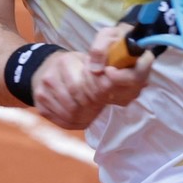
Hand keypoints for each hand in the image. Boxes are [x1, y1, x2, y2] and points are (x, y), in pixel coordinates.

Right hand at [32, 27, 154, 129]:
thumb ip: (110, 69)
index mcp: (66, 62)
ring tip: (90, 111)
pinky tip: (80, 116)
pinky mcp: (40, 105)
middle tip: (98, 106)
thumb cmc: (74, 66)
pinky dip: (74, 122)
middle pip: (78, 103)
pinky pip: (61, 121)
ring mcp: (43, 92)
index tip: (105, 97)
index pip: (84, 86)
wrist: (43, 69)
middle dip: (92, 107)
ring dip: (85, 116)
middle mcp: (52, 76)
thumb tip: (142, 82)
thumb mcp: (89, 60)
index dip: (98, 96)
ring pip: (70, 114)